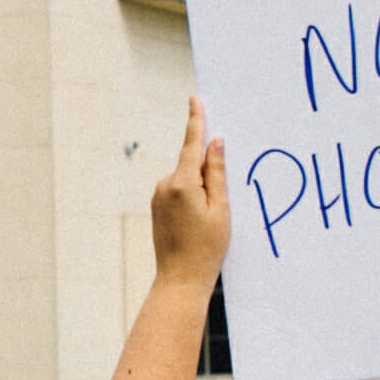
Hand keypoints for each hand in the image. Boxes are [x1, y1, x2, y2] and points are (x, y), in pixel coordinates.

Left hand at [150, 97, 229, 285]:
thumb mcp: (221, 209)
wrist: (180, 280)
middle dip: (210, 171)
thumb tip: (216, 143)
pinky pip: (179, 191)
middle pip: (192, 164)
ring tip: (211, 222)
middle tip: (221, 205)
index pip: (192, 144)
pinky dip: (193, 197)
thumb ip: (218, 173)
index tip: (196, 98)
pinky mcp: (157, 207)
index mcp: (182, 183)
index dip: (196, 120)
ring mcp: (158, 197)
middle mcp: (165, 185)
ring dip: (202, 188)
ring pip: (187, 179)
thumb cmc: (206, 248)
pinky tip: (200, 222)